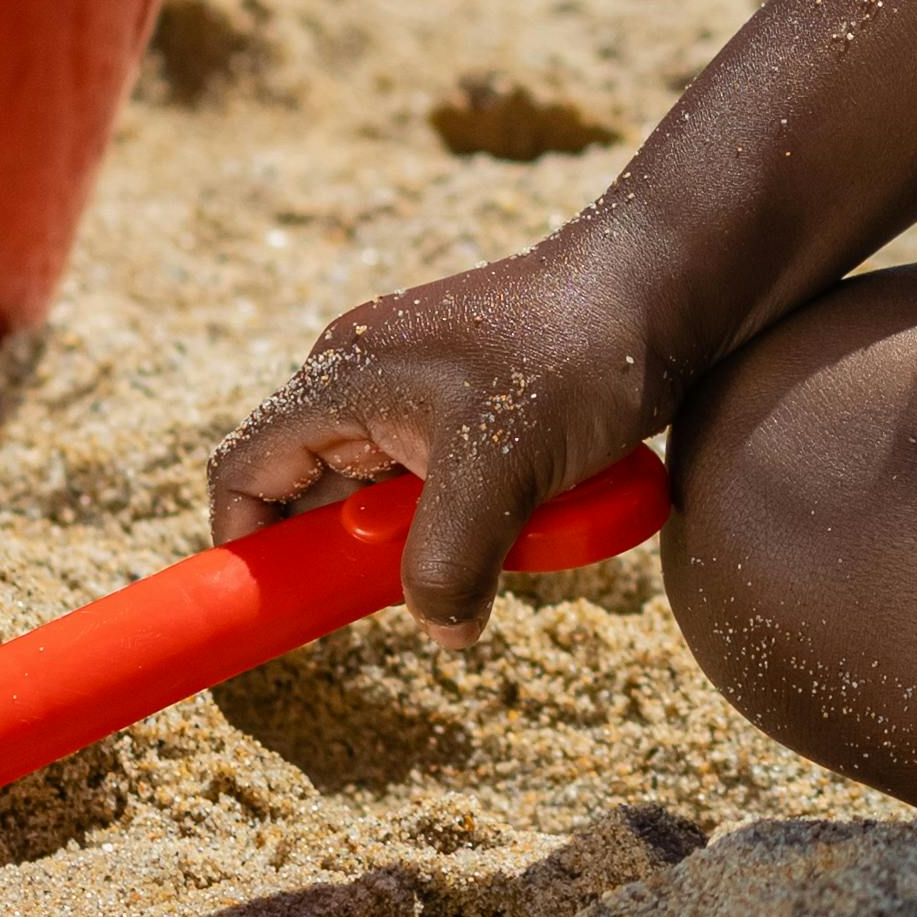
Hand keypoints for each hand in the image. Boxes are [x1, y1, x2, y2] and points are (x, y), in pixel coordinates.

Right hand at [205, 227, 666, 633]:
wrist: (671, 286)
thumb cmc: (579, 349)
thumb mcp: (503, 464)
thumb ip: (450, 558)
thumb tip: (441, 631)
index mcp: (341, 378)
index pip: (246, 472)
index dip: (250, 548)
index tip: (287, 610)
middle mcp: (366, 383)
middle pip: (316, 499)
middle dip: (358, 554)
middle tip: (415, 589)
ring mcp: (420, 397)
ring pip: (390, 504)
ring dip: (432, 539)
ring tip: (500, 530)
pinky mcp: (473, 412)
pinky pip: (446, 490)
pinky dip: (477, 519)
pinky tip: (534, 514)